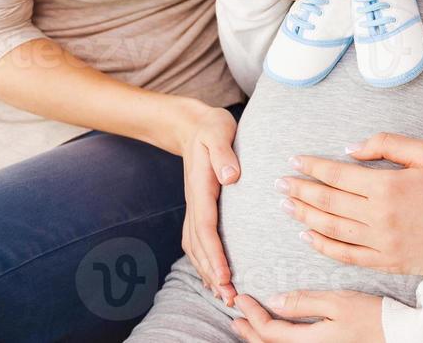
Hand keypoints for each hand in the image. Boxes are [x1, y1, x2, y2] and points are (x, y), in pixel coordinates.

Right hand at [168, 98, 240, 304]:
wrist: (192, 124)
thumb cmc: (211, 127)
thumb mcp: (218, 131)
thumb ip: (223, 153)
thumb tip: (230, 176)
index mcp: (201, 187)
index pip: (206, 227)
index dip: (214, 254)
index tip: (225, 275)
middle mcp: (195, 201)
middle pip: (199, 245)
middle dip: (212, 273)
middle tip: (229, 298)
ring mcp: (195, 206)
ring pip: (195, 246)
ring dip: (207, 271)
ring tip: (223, 294)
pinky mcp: (199, 207)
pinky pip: (197, 240)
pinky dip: (203, 260)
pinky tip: (213, 275)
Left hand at [230, 290, 384, 341]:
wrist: (399, 335)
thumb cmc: (372, 316)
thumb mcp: (338, 302)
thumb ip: (304, 302)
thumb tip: (273, 301)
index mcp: (310, 342)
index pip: (269, 331)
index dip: (252, 315)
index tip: (242, 298)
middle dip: (249, 330)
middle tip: (235, 313)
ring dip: (260, 338)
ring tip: (247, 325)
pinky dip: (276, 342)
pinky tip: (275, 334)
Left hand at [278, 133, 422, 275]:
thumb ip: (386, 144)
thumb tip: (349, 149)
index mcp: (386, 186)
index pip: (337, 175)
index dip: (312, 166)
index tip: (295, 160)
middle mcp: (378, 216)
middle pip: (327, 201)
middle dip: (299, 190)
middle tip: (280, 183)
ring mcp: (380, 242)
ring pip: (330, 228)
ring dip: (304, 215)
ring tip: (287, 205)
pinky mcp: (385, 262)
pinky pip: (345, 255)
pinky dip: (322, 245)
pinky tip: (308, 235)